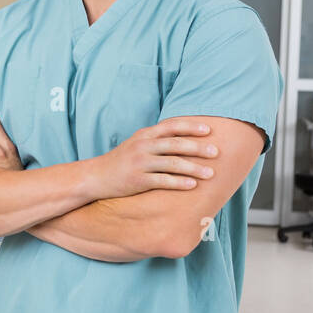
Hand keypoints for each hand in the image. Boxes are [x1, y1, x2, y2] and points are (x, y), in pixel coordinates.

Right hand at [83, 118, 218, 198]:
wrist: (96, 177)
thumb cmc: (121, 161)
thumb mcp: (136, 144)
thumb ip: (157, 139)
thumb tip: (184, 136)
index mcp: (144, 135)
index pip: (171, 126)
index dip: (191, 127)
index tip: (209, 130)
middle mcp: (142, 146)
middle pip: (175, 144)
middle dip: (198, 148)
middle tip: (217, 152)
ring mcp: (140, 164)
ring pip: (172, 163)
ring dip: (194, 168)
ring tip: (211, 173)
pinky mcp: (138, 180)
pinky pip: (162, 181)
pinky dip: (179, 183)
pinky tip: (193, 185)